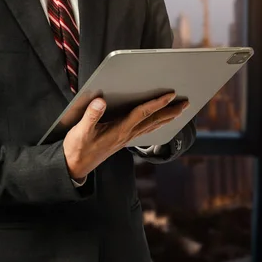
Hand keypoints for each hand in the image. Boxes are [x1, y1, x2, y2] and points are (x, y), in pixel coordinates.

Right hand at [63, 92, 188, 178]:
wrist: (75, 166)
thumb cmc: (77, 148)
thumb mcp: (80, 131)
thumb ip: (91, 115)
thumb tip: (101, 101)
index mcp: (119, 130)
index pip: (142, 113)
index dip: (157, 103)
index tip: (170, 95)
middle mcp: (127, 134)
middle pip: (154, 120)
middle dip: (171, 111)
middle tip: (186, 103)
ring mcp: (126, 139)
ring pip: (152, 126)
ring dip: (167, 118)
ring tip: (179, 111)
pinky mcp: (123, 141)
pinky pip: (145, 130)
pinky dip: (156, 124)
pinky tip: (160, 122)